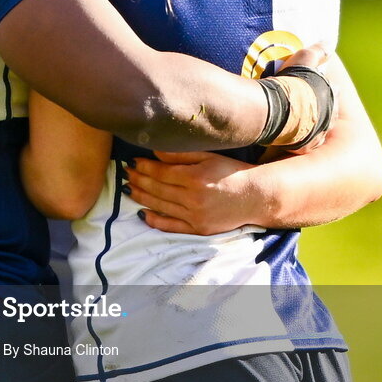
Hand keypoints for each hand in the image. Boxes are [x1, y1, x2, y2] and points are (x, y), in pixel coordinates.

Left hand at [125, 151, 262, 235]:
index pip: (160, 172)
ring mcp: (195, 216)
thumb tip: (155, 151)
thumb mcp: (209, 156)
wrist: (255, 197)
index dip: (143, 166)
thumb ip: (181, 155)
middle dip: (138, 179)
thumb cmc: (231, 172)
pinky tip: (142, 213)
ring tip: (127, 188)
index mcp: (194, 178)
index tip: (132, 161)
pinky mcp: (198, 229)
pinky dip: (154, 220)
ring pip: (159, 206)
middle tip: (125, 172)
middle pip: (156, 189)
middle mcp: (192, 198)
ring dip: (140, 197)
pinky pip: (170, 227)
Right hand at [272, 42, 337, 154]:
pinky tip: (284, 134)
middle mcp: (329, 119)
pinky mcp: (304, 146)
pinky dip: (294, 138)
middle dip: (316, 109)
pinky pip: (301, 143)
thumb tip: (329, 41)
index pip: (332, 93)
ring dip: (306, 125)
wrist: (275, 108)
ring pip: (314, 130)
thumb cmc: (291, 83)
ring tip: (291, 120)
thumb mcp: (304, 60)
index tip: (312, 88)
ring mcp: (317, 134)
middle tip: (300, 104)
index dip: (322, 89)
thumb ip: (317, 51)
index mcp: (332, 98)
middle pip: (326, 113)